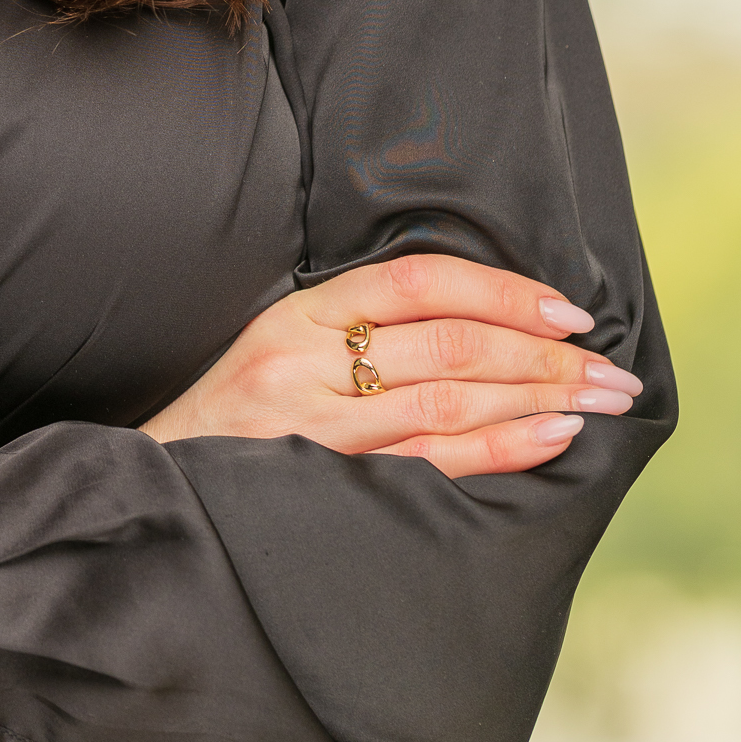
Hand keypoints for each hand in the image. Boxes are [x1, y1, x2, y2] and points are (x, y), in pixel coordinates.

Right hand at [141, 253, 642, 477]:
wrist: (155, 478)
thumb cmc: (234, 413)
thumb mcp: (278, 344)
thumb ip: (353, 326)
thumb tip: (477, 316)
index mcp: (297, 314)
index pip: (413, 281)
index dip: (497, 289)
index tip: (565, 307)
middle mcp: (304, 361)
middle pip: (445, 343)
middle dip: (541, 351)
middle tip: (609, 367)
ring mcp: (314, 427)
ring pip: (447, 402)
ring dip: (535, 398)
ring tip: (597, 399)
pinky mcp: (325, 484)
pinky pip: (430, 464)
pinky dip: (500, 450)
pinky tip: (548, 438)